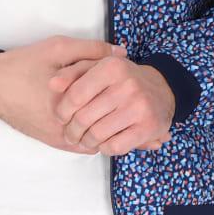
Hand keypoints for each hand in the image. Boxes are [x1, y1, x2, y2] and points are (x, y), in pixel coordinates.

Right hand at [0, 35, 128, 154]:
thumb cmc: (25, 63)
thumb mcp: (58, 48)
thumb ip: (91, 50)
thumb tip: (122, 53)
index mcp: (72, 100)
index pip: (112, 103)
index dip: (129, 94)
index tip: (140, 86)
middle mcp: (68, 126)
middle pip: (110, 126)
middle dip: (124, 115)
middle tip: (137, 104)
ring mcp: (61, 138)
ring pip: (99, 139)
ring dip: (111, 127)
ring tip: (123, 112)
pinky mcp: (54, 142)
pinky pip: (85, 145)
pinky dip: (96, 135)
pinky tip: (101, 120)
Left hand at [48, 57, 174, 155]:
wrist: (161, 89)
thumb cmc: (121, 78)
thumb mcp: (98, 66)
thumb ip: (73, 72)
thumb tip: (52, 84)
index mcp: (111, 67)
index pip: (76, 95)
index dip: (62, 110)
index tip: (61, 117)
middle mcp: (127, 85)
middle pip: (84, 118)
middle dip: (72, 130)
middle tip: (70, 134)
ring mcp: (139, 106)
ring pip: (98, 134)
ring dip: (86, 141)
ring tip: (84, 139)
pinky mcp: (148, 127)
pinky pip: (115, 146)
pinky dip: (104, 148)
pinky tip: (103, 142)